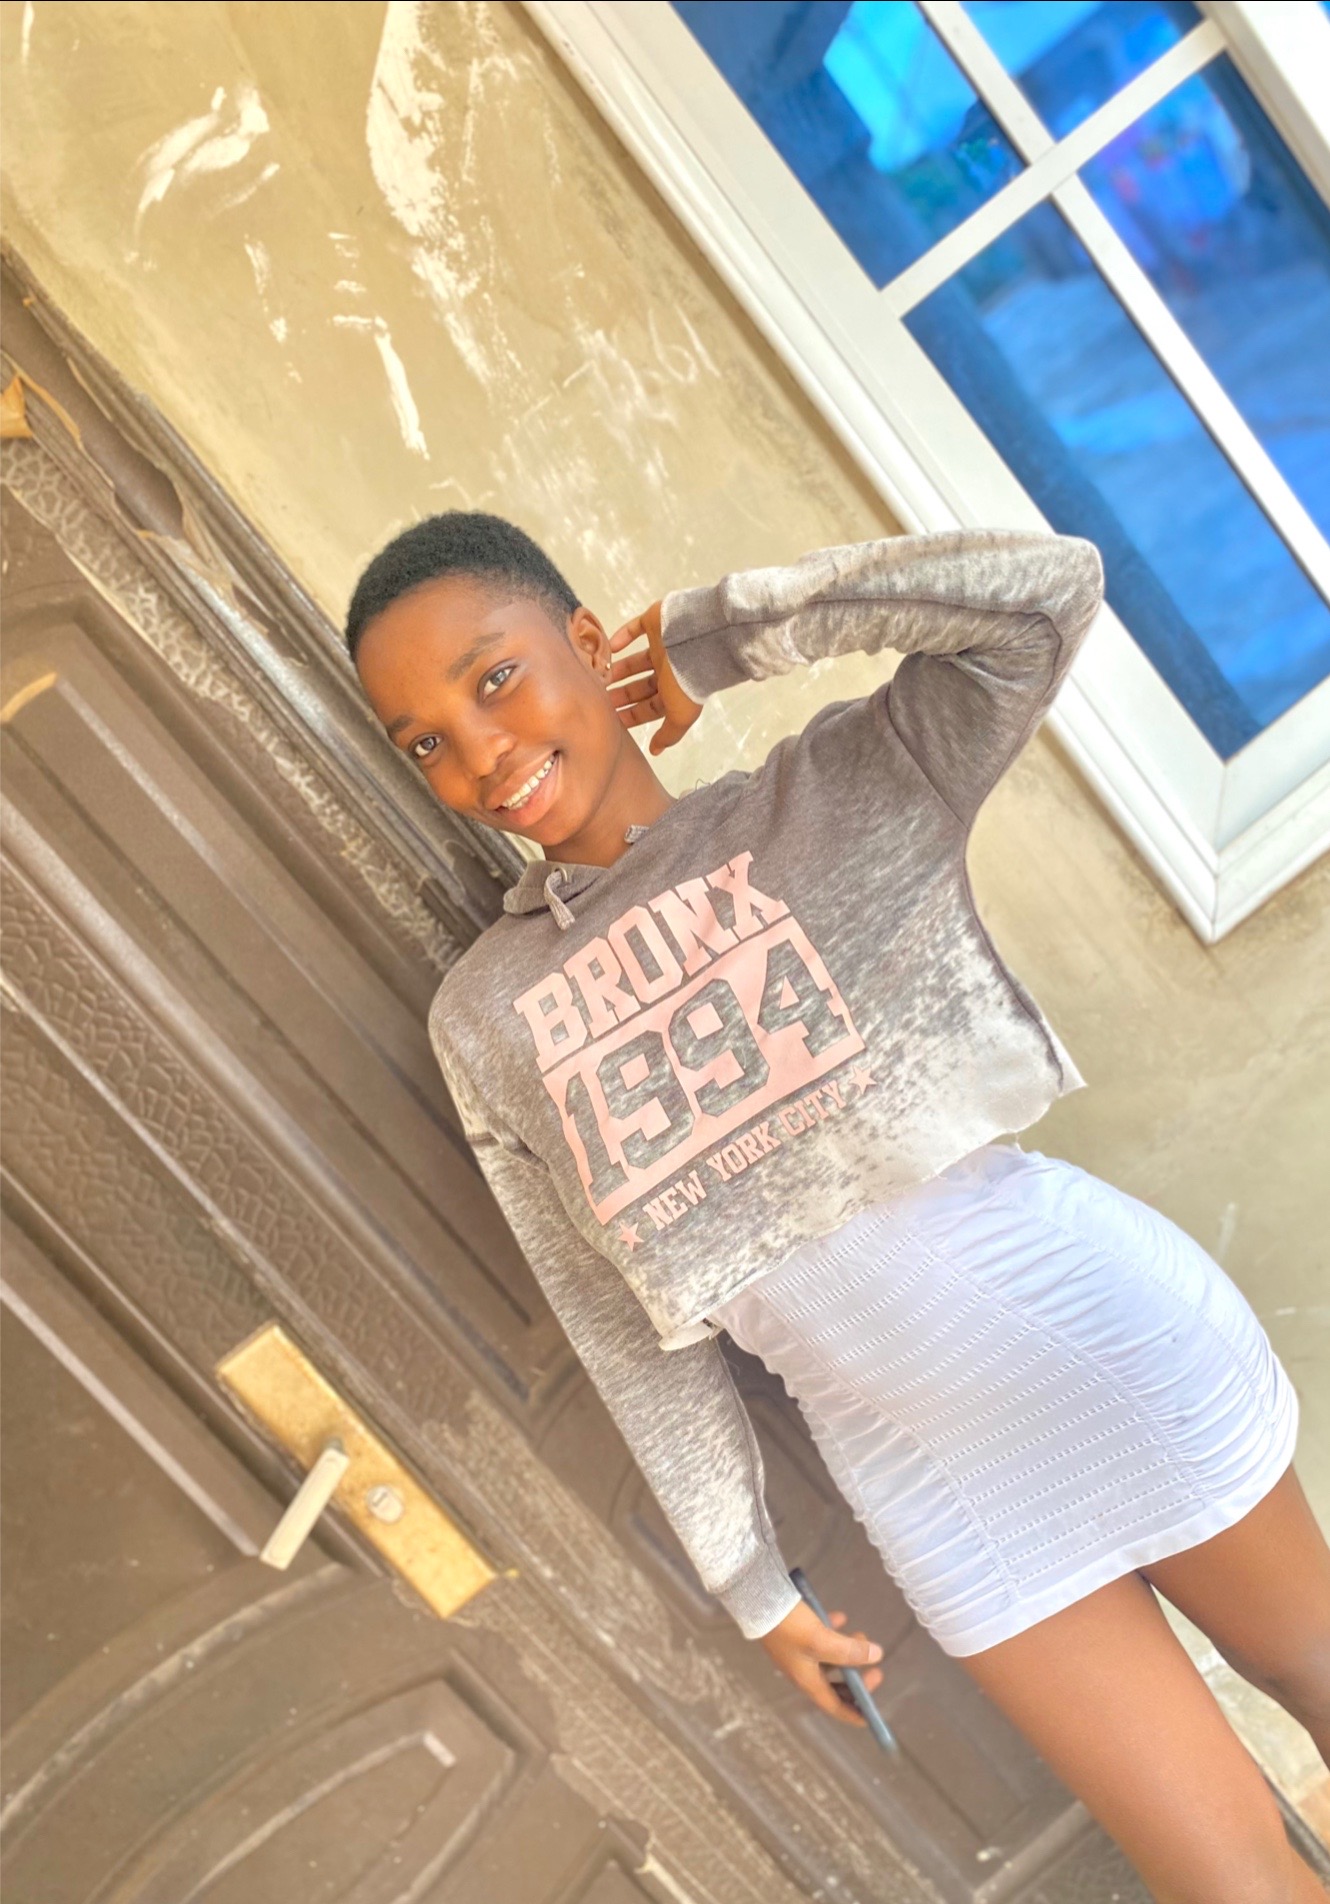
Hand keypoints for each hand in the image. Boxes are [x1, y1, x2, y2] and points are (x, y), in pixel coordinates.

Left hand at [607, 602, 702, 755]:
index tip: (611, 719)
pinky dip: (622, 637)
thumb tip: (655, 752)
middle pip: (640, 686)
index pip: (650, 707)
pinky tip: (608, 646)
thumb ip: (668, 734)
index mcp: (675, 692)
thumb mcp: (680, 715)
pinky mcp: (656, 622)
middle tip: (598, 699)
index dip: (631, 714)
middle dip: (621, 694)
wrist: (700, 640)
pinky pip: (635, 629)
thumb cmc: (688, 681)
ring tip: (598, 676)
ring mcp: (662, 646)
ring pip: (635, 660)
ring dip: (618, 669)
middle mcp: (669, 670)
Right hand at [759, 1600, 883, 1726]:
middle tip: (876, 1669)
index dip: (854, 1713)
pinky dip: (834, 1632)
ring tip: (860, 1634)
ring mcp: (799, 1652)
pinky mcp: (797, 1633)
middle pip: (836, 1684)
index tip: (872, 1717)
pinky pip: (821, 1638)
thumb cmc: (790, 1627)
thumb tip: (877, 1655)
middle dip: (857, 1680)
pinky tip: (840, 1617)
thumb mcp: (822, 1640)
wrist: (759, 1600)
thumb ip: (850, 1651)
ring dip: (848, 1652)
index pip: (835, 1706)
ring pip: (830, 1660)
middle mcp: (804, 1671)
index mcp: (808, 1681)